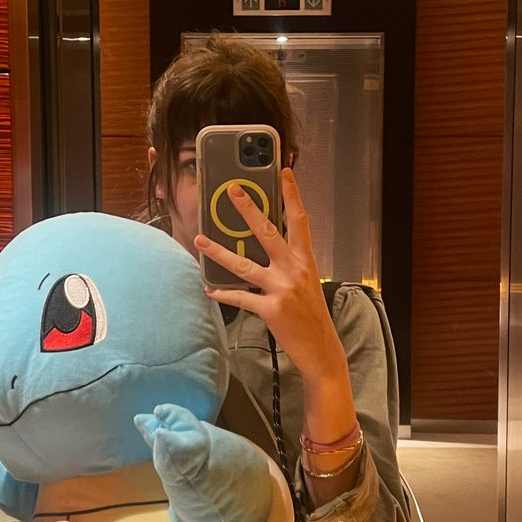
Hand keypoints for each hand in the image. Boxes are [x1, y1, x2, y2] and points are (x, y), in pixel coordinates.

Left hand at [194, 168, 345, 379]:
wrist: (321, 349)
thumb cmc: (311, 316)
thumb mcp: (307, 284)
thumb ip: (289, 264)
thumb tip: (266, 248)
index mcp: (306, 261)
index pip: (300, 220)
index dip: (293, 195)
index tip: (285, 172)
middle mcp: (295, 270)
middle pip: (268, 232)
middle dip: (249, 210)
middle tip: (232, 191)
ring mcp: (282, 289)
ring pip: (244, 265)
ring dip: (219, 252)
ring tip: (200, 240)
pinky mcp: (271, 309)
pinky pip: (241, 298)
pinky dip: (223, 293)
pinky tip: (210, 289)